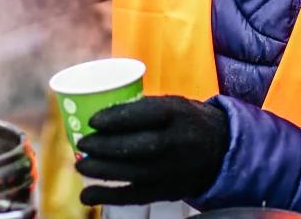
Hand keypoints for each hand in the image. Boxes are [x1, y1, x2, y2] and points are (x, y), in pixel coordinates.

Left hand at [75, 96, 228, 205]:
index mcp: (178, 114)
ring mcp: (172, 170)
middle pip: (138, 146)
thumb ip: (142, 108)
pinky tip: (87, 195)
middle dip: (106, 146)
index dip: (117, 118)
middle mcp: (177, 142)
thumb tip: (99, 113)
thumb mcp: (173, 104)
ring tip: (81, 165)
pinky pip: (135, 197)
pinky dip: (108, 197)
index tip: (93, 120)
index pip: (145, 115)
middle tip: (82, 143)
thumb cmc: (185, 121)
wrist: (220, 150)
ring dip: (102, 170)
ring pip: (134, 173)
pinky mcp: (166, 191)